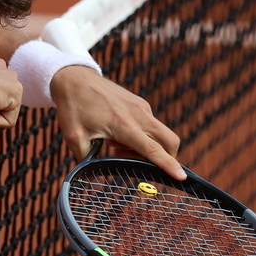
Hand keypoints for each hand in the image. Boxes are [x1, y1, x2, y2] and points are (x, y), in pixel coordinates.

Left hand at [51, 65, 185, 179]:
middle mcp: (138, 114)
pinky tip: (116, 135)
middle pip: (169, 141)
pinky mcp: (140, 103)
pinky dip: (140, 137)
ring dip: (144, 148)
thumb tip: (94, 178)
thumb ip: (86, 160)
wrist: (74, 77)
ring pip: (158, 135)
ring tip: (113, 146)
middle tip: (134, 163)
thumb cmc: (73, 107)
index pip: (153, 149)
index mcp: (124, 124)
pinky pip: (150, 126)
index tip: (182, 177)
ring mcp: (141, 107)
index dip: (168, 165)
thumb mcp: (74, 137)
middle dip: (166, 159)